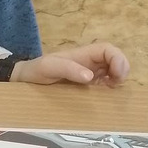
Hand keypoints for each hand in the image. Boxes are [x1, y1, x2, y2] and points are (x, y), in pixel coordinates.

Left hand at [11, 43, 129, 85]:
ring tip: (112, 91)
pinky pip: (104, 87)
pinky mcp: (87, 88)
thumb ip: (68, 69)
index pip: (108, 50)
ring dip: (118, 81)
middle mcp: (90, 63)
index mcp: (83, 54)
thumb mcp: (48, 67)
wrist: (25, 80)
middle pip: (115, 61)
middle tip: (116, 85)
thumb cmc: (36, 70)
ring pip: (113, 74)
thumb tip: (90, 76)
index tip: (116, 75)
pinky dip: (110, 91)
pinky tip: (105, 97)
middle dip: (122, 71)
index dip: (118, 59)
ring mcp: (90, 76)